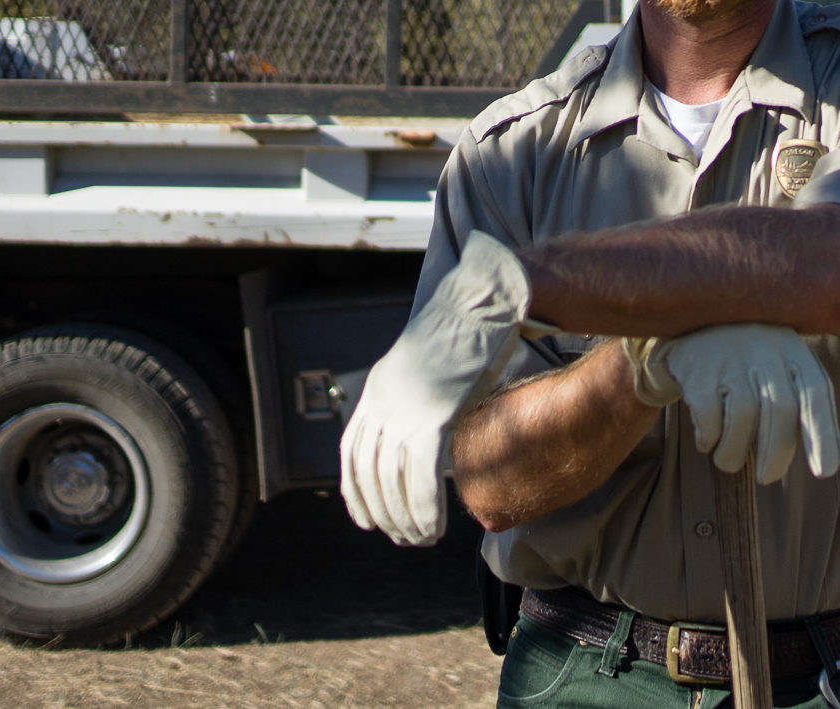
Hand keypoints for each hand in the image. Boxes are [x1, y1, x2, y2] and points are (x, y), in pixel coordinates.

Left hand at [339, 231, 532, 544]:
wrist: (487, 301)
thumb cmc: (472, 335)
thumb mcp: (433, 369)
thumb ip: (422, 401)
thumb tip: (432, 436)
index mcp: (377, 388)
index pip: (352, 452)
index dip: (356, 491)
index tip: (367, 520)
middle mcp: (382, 399)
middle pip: (370, 472)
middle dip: (383, 513)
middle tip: (403, 539)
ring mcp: (405, 406)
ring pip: (393, 480)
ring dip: (405, 518)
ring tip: (421, 539)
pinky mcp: (434, 414)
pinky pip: (420, 475)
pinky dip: (425, 508)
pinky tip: (435, 528)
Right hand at [623, 324, 839, 483]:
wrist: (689, 326)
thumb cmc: (746, 360)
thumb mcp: (779, 366)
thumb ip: (801, 404)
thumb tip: (827, 463)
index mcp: (793, 349)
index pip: (817, 392)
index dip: (823, 434)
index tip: (825, 472)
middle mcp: (764, 347)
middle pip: (780, 409)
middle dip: (777, 454)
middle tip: (768, 477)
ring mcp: (729, 356)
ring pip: (743, 416)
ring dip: (735, 452)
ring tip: (728, 460)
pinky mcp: (697, 369)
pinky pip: (709, 418)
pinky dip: (710, 440)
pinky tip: (708, 440)